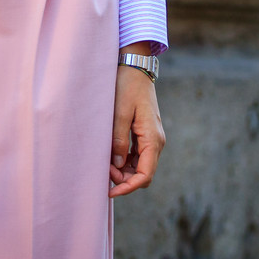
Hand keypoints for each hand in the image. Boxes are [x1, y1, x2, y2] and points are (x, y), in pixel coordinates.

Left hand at [109, 47, 164, 197]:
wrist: (135, 67)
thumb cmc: (127, 87)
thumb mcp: (120, 112)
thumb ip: (119, 140)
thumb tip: (117, 165)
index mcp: (153, 138)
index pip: (145, 175)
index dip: (129, 187)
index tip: (111, 191)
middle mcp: (156, 141)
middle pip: (143, 173)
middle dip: (124, 179)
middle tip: (103, 171)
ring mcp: (152, 138)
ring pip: (140, 166)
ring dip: (123, 171)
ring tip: (104, 163)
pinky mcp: (145, 134)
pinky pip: (138, 156)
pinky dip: (125, 161)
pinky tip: (111, 157)